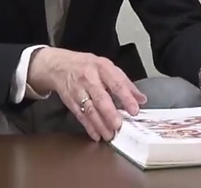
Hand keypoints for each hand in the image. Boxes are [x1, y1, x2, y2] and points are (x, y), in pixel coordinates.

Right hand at [27, 47, 146, 141]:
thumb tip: (141, 99)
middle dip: (110, 113)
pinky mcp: (70, 101)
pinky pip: (80, 115)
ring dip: (100, 124)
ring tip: (110, 135)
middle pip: (100, 97)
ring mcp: (78, 90)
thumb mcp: (107, 67)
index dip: (126, 97)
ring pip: (90, 109)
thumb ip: (125, 83)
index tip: (135, 110)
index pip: (116, 83)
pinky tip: (96, 135)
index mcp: (102, 68)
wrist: (59, 66)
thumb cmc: (87, 66)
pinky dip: (89, 127)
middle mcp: (89, 78)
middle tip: (118, 125)